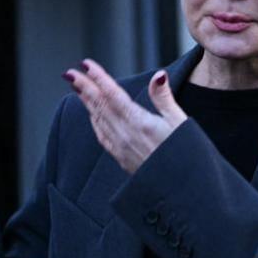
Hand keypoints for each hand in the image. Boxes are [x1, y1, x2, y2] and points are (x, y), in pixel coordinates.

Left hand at [64, 59, 187, 173]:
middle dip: (84, 87)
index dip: (98, 78)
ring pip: (98, 119)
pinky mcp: (121, 158)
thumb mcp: (180, 123)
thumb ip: (164, 98)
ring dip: (86, 102)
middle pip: (99, 105)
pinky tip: (92, 115)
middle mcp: (125, 134)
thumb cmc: (186, 156)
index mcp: (139, 123)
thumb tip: (158, 75)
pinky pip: (102, 135)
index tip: (86, 64)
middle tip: (71, 72)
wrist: (181, 192)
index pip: (112, 94)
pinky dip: (94, 120)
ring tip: (77, 87)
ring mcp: (121, 147)